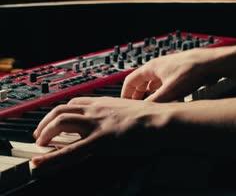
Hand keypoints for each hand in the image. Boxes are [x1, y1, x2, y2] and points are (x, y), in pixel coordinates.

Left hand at [32, 97, 165, 167]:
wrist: (163, 119)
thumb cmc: (156, 116)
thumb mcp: (135, 111)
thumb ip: (124, 115)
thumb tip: (126, 123)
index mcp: (106, 102)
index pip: (76, 103)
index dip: (62, 111)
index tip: (57, 120)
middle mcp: (97, 110)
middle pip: (62, 109)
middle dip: (46, 120)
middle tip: (41, 133)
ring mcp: (97, 124)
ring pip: (59, 121)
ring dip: (45, 132)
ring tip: (40, 144)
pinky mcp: (100, 141)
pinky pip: (69, 150)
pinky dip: (51, 158)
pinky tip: (40, 164)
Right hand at [121, 48, 220, 101]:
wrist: (211, 63)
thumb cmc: (191, 71)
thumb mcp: (170, 90)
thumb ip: (154, 101)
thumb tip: (142, 111)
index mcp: (151, 68)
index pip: (131, 81)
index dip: (126, 94)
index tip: (125, 105)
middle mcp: (159, 67)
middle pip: (142, 83)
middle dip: (139, 96)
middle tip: (139, 108)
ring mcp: (169, 70)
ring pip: (156, 85)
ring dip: (154, 96)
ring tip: (155, 107)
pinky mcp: (180, 74)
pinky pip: (168, 85)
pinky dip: (167, 94)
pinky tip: (173, 102)